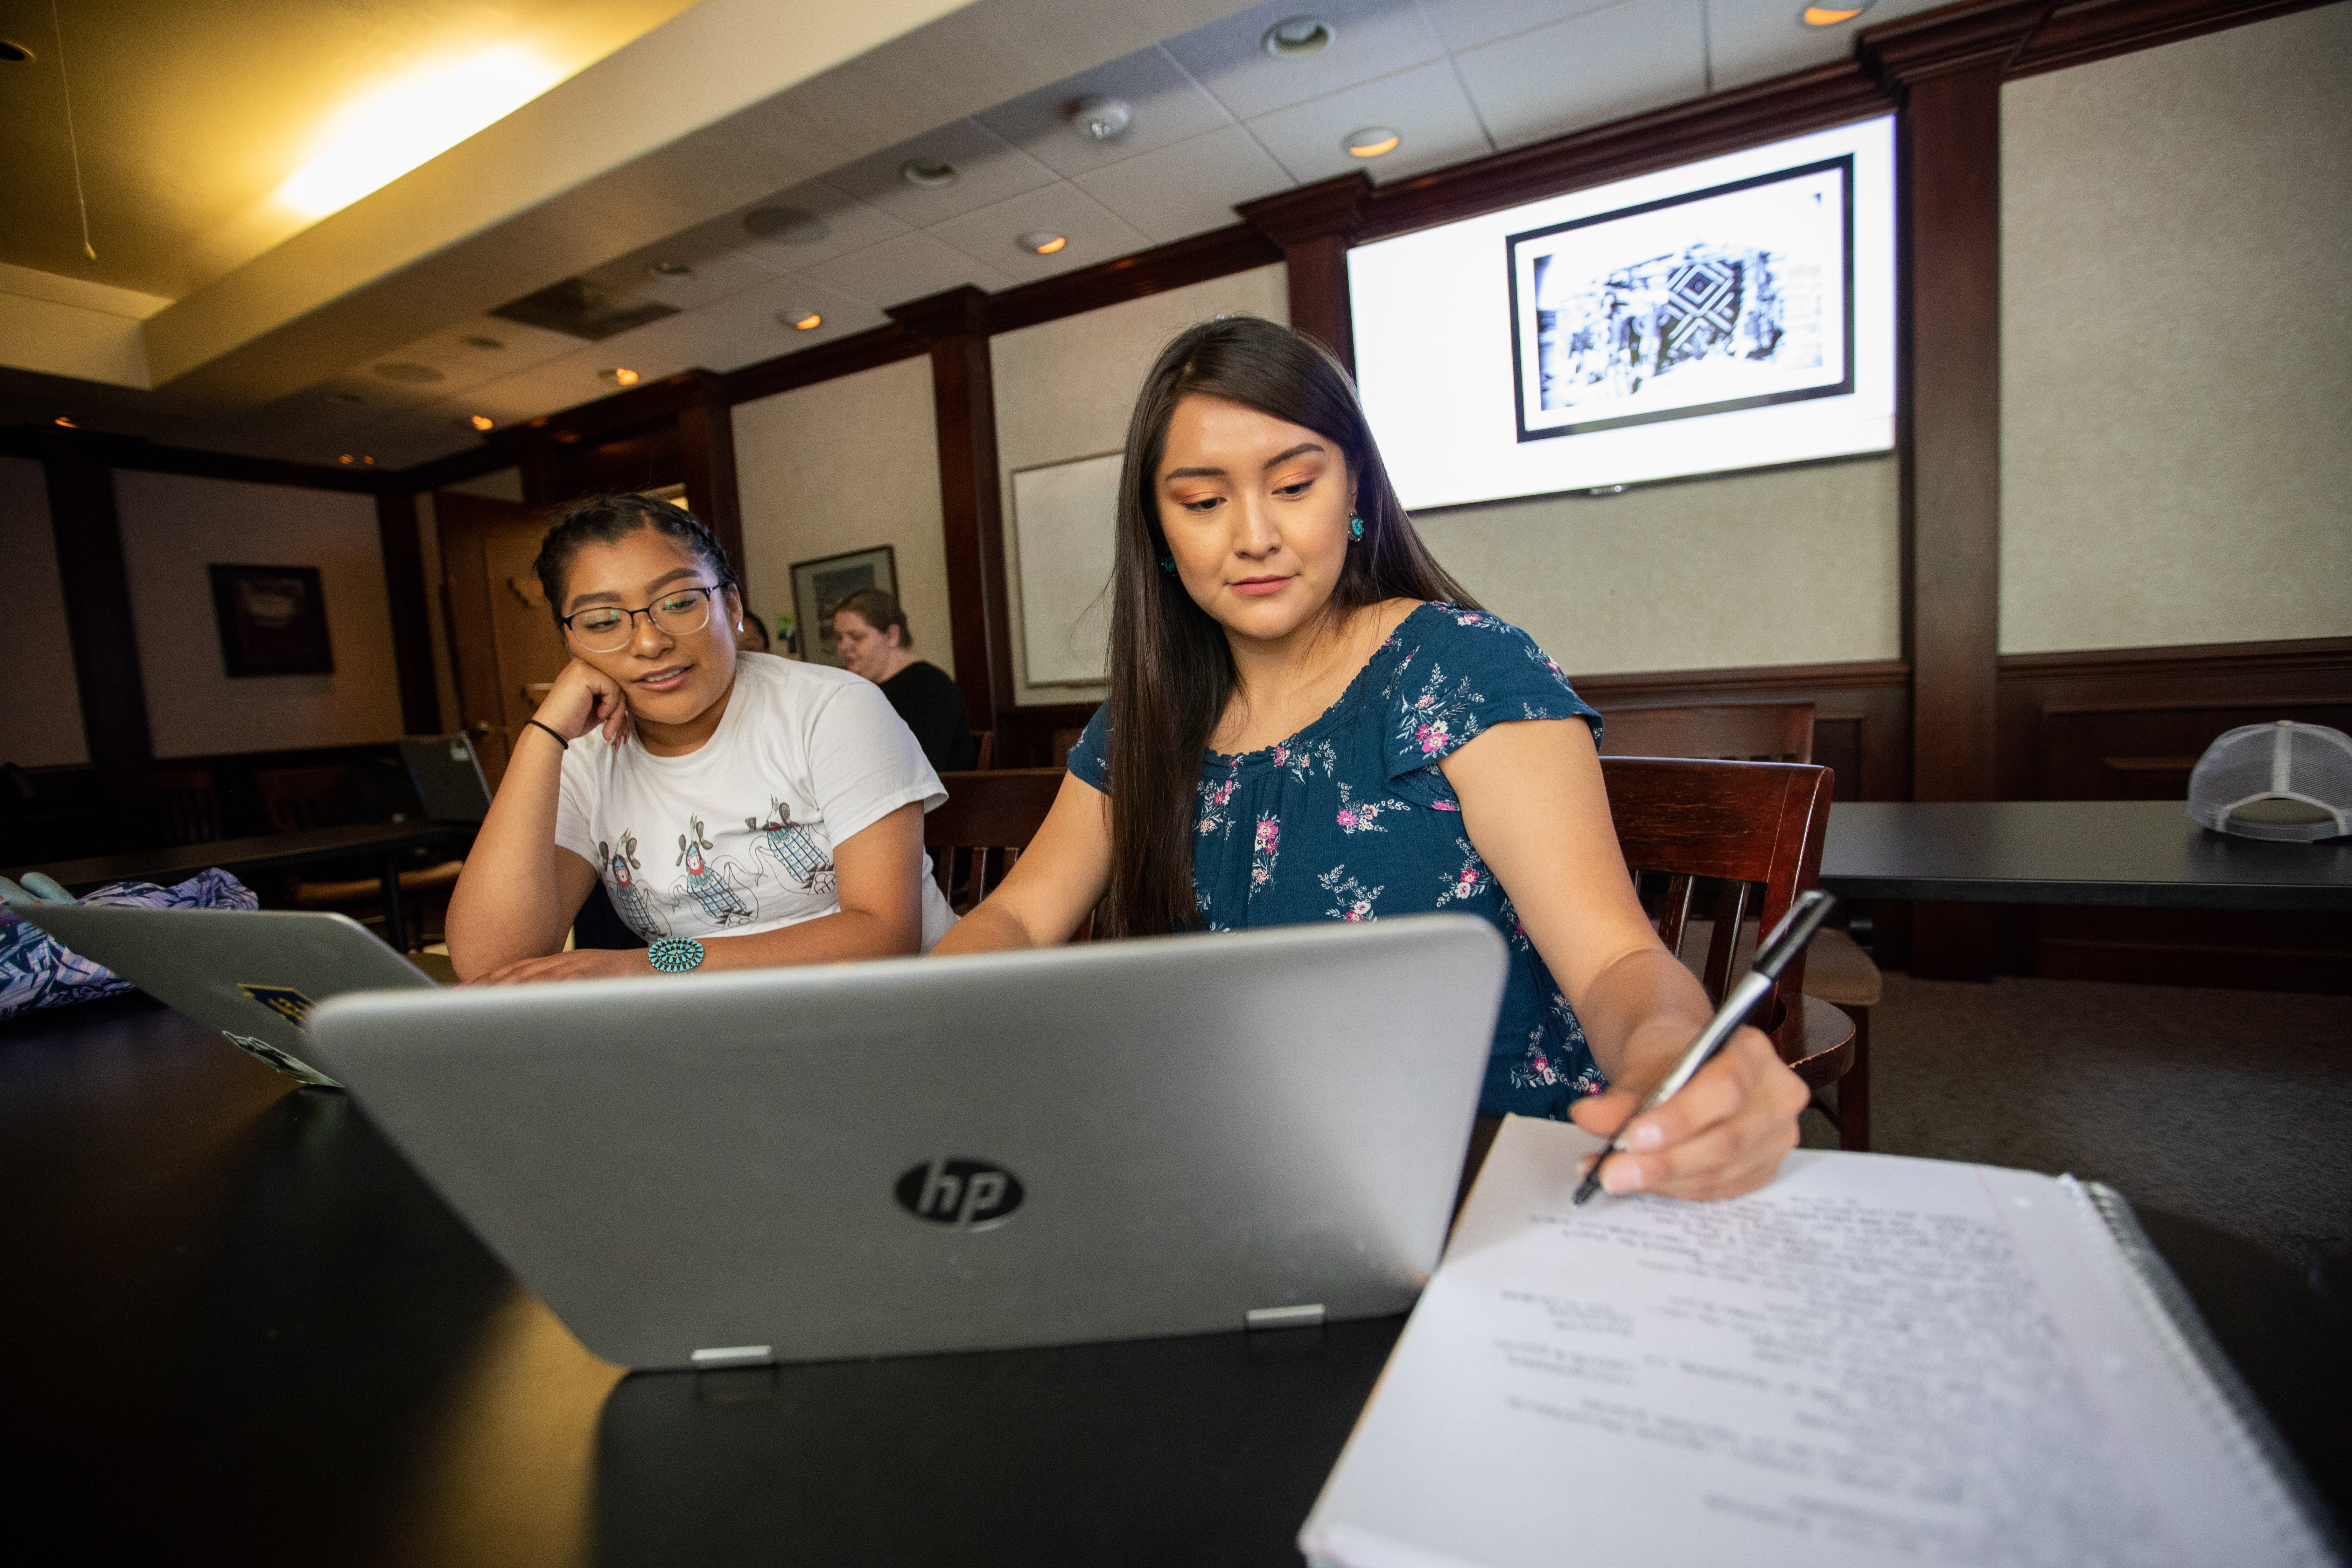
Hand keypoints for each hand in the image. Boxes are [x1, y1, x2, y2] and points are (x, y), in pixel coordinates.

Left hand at [461, 947, 656, 985]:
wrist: (669, 966)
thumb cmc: (631, 982)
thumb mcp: (592, 982)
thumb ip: (567, 991)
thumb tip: (544, 1012)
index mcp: (563, 965)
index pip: (517, 972)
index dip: (487, 982)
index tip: (461, 993)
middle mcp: (566, 962)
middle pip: (516, 974)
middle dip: (483, 988)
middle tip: (454, 1002)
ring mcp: (580, 967)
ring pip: (533, 978)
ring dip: (501, 990)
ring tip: (474, 1004)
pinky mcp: (595, 973)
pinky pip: (562, 983)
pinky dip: (537, 992)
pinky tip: (518, 1001)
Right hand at [535, 659, 631, 746]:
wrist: (552, 730)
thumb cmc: (572, 721)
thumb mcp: (598, 707)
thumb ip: (612, 697)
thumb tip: (634, 696)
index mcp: (585, 669)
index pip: (614, 682)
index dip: (618, 705)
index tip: (613, 725)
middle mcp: (583, 663)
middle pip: (617, 684)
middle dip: (619, 710)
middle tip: (612, 730)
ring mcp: (583, 666)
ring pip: (618, 688)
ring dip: (617, 712)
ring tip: (607, 728)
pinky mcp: (585, 673)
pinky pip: (613, 688)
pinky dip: (611, 706)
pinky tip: (599, 714)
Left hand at [1567, 1025, 1806, 1200]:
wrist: (1685, 1066)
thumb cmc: (1670, 1059)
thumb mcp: (1642, 1066)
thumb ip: (1620, 1094)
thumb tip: (1588, 1118)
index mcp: (1754, 1052)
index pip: (1724, 1089)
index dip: (1679, 1118)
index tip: (1630, 1136)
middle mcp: (1778, 1095)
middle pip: (1726, 1139)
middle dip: (1663, 1162)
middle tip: (1611, 1172)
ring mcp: (1777, 1136)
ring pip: (1721, 1171)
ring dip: (1663, 1180)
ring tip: (1612, 1176)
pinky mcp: (1764, 1168)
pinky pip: (1720, 1189)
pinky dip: (1675, 1189)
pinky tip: (1640, 1183)